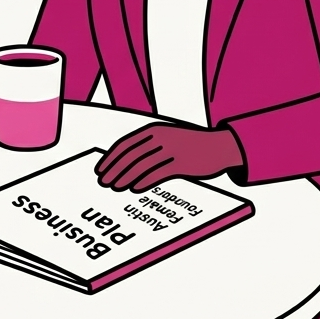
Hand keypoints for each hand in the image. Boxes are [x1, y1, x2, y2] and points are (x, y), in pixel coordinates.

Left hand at [95, 124, 243, 191]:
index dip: (110, 158)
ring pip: (141, 165)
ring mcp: (171, 150)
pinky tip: (135, 188)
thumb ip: (147, 146)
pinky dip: (144, 181)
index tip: (100, 170)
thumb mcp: (167, 138)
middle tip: (103, 182)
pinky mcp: (183, 163)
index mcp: (153, 130)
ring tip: (116, 187)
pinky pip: (158, 173)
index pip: (124, 144)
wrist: (220, 145)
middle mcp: (160, 137)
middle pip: (130, 155)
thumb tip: (123, 163)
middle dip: (114, 170)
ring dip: (125, 177)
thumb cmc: (189, 144)